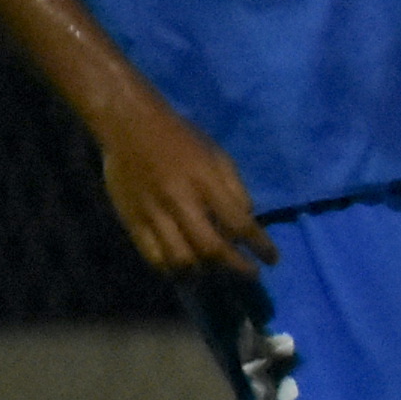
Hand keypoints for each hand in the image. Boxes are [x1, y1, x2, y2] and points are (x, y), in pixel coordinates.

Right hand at [91, 89, 270, 276]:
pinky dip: (172, 269)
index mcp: (206, 182)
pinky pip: (153, 257)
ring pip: (181, 260)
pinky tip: (184, 268)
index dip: (260, 247)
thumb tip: (248, 222)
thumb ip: (235, 190)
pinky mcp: (131, 221)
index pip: (240, 224)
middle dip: (236, 267)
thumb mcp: (218, 156)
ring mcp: (153, 213)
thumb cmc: (181, 138)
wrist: (129, 125)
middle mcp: (180, 201)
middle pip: (211, 249)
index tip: (272, 260)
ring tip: (215, 271)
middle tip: (249, 274)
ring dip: (204, 273)